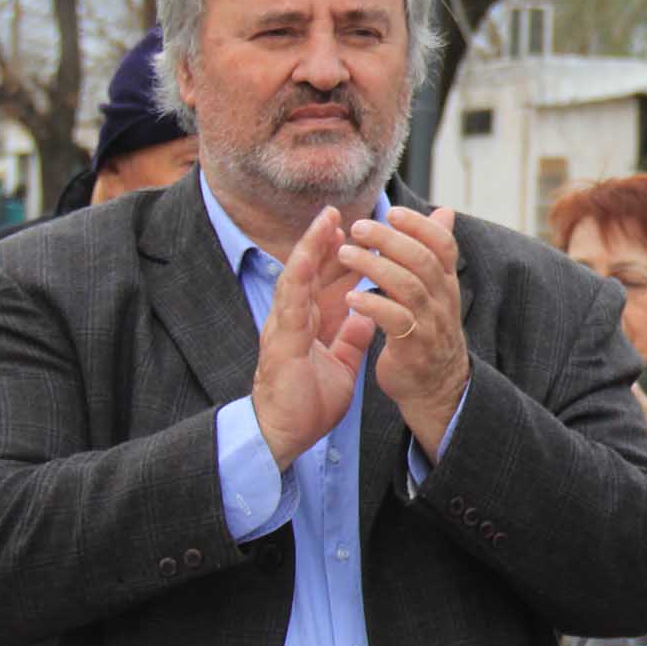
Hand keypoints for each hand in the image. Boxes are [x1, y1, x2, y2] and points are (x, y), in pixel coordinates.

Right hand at [251, 206, 377, 469]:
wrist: (284, 435)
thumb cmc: (308, 402)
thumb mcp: (340, 365)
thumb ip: (350, 339)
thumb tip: (365, 317)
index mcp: (312, 323)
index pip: (327, 282)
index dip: (342, 256)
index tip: (362, 231)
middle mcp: (296, 319)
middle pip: (311, 272)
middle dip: (325, 241)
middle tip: (340, 210)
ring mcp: (285, 328)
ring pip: (297, 278)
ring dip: (311, 249)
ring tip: (326, 221)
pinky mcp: (280, 343)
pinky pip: (290, 306)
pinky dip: (299, 279)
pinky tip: (308, 258)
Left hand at [337, 207, 470, 458]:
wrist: (436, 388)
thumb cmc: (428, 332)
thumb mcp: (437, 289)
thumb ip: (434, 252)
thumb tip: (444, 212)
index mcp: (446, 283)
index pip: (442, 245)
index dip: (419, 226)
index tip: (392, 212)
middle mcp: (443, 300)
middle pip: (421, 260)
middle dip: (390, 240)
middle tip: (358, 227)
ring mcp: (430, 325)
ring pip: (408, 287)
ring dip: (375, 267)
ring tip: (345, 253)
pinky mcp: (413, 349)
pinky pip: (396, 321)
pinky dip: (373, 306)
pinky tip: (352, 296)